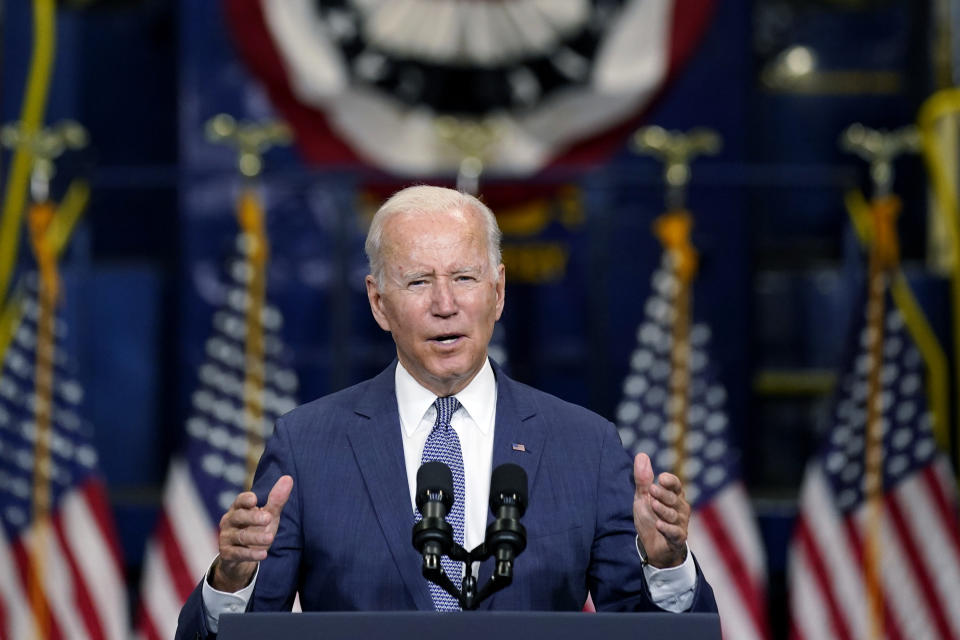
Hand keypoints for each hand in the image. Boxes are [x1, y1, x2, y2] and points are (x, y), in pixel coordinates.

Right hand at [212, 475, 292, 591]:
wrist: (242, 559)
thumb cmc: (256, 530)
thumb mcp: (268, 516)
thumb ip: (276, 500)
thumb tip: (288, 478)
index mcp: (238, 509)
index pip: (239, 501)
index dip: (245, 500)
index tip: (255, 500)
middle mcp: (229, 521)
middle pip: (239, 516)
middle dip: (253, 517)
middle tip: (268, 518)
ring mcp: (226, 538)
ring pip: (240, 536)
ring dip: (256, 537)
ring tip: (270, 538)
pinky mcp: (227, 554)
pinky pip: (238, 554)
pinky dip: (251, 554)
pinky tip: (263, 554)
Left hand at [632, 453, 688, 567]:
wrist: (652, 546)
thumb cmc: (650, 517)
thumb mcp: (643, 497)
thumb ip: (643, 479)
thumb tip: (641, 454)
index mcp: (674, 496)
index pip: (676, 484)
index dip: (670, 481)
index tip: (661, 478)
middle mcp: (680, 508)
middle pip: (674, 498)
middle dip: (663, 494)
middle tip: (651, 491)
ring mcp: (680, 524)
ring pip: (674, 515)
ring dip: (663, 510)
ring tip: (653, 505)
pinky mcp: (677, 539)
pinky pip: (675, 533)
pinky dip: (667, 529)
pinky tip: (658, 524)